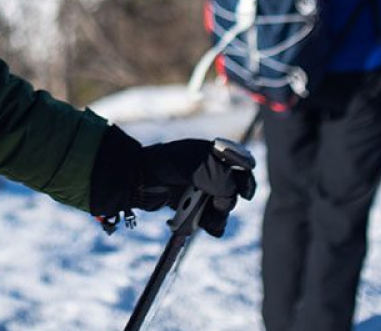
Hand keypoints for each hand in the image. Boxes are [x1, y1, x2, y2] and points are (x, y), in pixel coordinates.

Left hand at [89, 129, 255, 235]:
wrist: (135, 179)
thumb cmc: (165, 165)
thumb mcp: (199, 167)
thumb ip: (222, 179)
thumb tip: (232, 197)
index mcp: (212, 153)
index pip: (240, 166)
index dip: (246, 181)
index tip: (246, 194)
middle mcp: (207, 169)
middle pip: (232, 191)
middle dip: (227, 203)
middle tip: (217, 207)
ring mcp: (197, 187)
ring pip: (220, 207)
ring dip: (217, 217)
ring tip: (209, 224)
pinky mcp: (186, 203)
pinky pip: (204, 217)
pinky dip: (206, 224)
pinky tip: (204, 227)